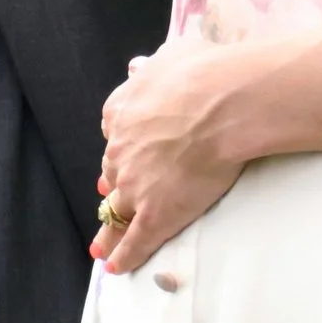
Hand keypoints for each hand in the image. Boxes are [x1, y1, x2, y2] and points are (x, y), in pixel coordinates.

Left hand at [94, 46, 246, 272]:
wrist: (222, 103)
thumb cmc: (205, 72)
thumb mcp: (173, 55)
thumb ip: (155, 66)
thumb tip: (141, 67)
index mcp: (124, 112)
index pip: (113, 132)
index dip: (120, 145)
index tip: (121, 152)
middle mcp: (121, 151)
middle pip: (112, 173)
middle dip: (114, 185)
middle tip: (112, 200)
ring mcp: (135, 186)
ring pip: (115, 213)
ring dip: (107, 231)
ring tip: (99, 248)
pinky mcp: (155, 214)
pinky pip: (135, 241)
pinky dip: (124, 255)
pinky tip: (116, 267)